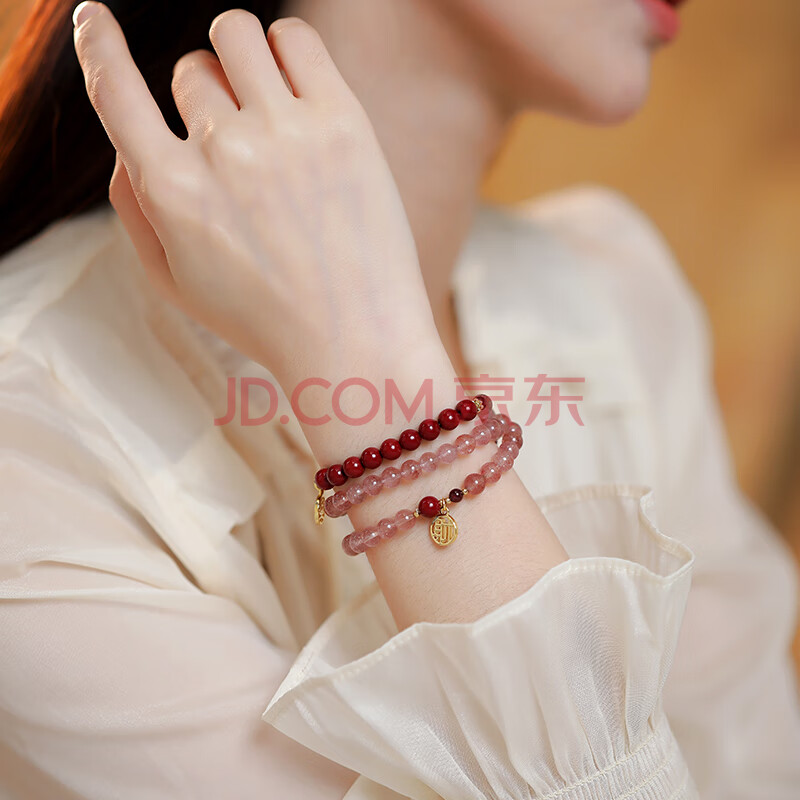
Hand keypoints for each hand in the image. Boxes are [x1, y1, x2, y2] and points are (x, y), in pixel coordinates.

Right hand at [72, 3, 438, 386]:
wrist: (354, 340)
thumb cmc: (264, 317)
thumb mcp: (175, 283)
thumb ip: (134, 209)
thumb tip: (127, 143)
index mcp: (174, 192)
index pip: (114, 90)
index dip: (98, 46)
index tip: (93, 18)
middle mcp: (224, 151)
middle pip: (191, 69)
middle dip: (206, 99)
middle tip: (240, 146)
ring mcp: (285, 131)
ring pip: (236, 34)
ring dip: (239, 58)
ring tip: (264, 102)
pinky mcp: (343, 122)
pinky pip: (295, 37)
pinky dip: (285, 48)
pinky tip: (295, 88)